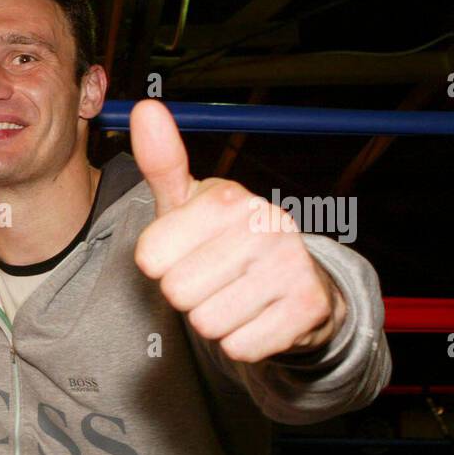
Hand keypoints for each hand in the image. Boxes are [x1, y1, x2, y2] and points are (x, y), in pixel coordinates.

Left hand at [130, 99, 345, 362]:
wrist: (300, 282)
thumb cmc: (226, 240)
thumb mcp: (190, 202)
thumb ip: (163, 162)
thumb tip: (145, 106)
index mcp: (228, 198)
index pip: (149, 257)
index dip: (160, 265)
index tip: (186, 253)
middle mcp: (265, 224)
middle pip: (177, 293)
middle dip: (188, 295)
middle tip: (214, 279)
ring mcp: (291, 265)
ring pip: (207, 324)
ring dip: (215, 320)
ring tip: (236, 296)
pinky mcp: (307, 308)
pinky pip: (239, 348)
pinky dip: (242, 342)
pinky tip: (258, 317)